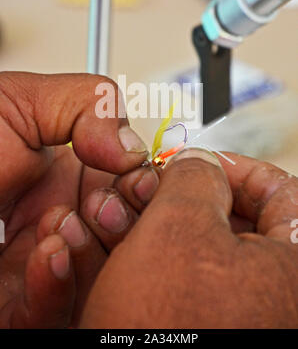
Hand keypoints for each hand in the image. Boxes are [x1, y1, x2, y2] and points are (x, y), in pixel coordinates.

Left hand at [0, 72, 149, 327]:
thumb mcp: (23, 98)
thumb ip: (90, 104)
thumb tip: (132, 147)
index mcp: (72, 175)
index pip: (131, 188)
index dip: (144, 185)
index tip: (139, 177)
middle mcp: (63, 218)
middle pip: (122, 236)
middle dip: (124, 222)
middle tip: (107, 202)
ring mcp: (40, 261)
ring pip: (94, 276)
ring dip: (91, 253)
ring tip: (66, 222)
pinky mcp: (14, 298)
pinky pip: (50, 308)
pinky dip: (57, 283)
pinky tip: (49, 249)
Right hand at [81, 149, 297, 328]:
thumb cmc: (171, 328)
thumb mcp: (180, 227)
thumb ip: (195, 176)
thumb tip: (200, 161)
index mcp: (297, 266)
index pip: (278, 191)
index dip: (230, 165)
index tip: (195, 159)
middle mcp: (278, 297)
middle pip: (232, 224)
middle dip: (177, 198)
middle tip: (142, 188)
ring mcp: (243, 319)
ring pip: (198, 256)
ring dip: (151, 228)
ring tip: (110, 215)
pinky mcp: (208, 331)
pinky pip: (181, 288)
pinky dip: (148, 265)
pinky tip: (110, 252)